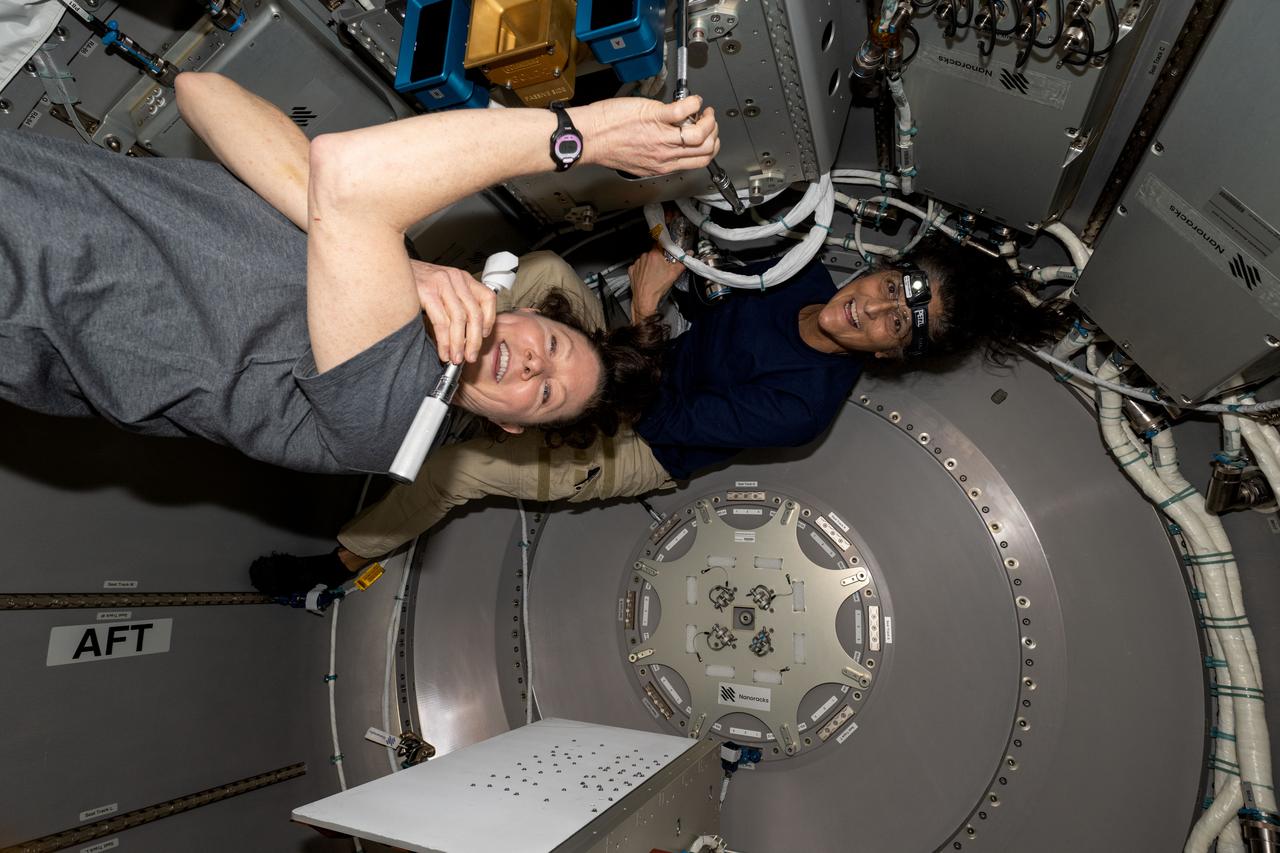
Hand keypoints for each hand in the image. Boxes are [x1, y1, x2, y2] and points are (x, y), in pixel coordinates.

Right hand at [410, 260, 496, 363]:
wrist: (387, 269)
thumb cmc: (412, 283)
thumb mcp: (440, 289)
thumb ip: (454, 303)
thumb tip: (465, 334)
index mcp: (462, 277)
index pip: (488, 298)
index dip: (490, 320)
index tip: (484, 336)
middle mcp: (455, 278)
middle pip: (475, 313)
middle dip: (474, 340)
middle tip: (471, 357)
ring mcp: (441, 283)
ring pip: (460, 319)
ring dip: (459, 344)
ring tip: (455, 358)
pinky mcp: (426, 292)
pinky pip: (442, 322)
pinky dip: (445, 341)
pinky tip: (443, 351)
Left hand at [573, 96, 719, 176]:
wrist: (590, 137)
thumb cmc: (607, 146)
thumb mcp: (638, 160)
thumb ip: (656, 156)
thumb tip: (668, 145)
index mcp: (663, 165)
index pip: (699, 162)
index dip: (709, 147)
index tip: (706, 136)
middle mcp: (665, 154)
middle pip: (705, 150)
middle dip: (713, 133)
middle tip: (707, 120)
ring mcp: (662, 136)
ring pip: (701, 133)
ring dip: (708, 119)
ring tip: (702, 109)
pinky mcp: (655, 117)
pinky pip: (685, 110)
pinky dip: (694, 102)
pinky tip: (691, 99)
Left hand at [629, 245, 685, 321]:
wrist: (645, 299)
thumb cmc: (657, 287)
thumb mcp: (674, 273)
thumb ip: (682, 262)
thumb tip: (688, 254)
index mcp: (654, 254)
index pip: (660, 244)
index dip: (664, 249)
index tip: (666, 253)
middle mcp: (644, 256)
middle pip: (653, 253)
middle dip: (658, 258)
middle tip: (662, 267)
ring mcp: (637, 263)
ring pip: (645, 260)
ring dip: (649, 264)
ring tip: (654, 274)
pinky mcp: (632, 270)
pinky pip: (638, 267)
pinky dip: (642, 270)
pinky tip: (647, 277)